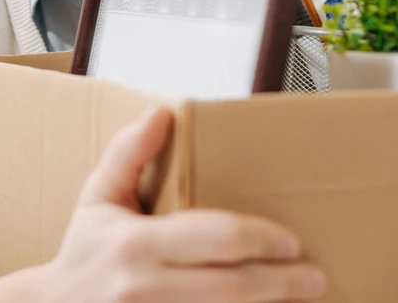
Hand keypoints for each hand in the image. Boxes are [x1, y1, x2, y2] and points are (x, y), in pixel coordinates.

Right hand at [44, 107, 326, 302]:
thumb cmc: (83, 252)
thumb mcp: (97, 197)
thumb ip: (128, 153)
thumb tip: (161, 113)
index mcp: (134, 243)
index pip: (219, 237)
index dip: (264, 239)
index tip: (290, 241)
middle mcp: (145, 287)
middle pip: (236, 286)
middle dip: (284, 282)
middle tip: (314, 278)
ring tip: (300, 298)